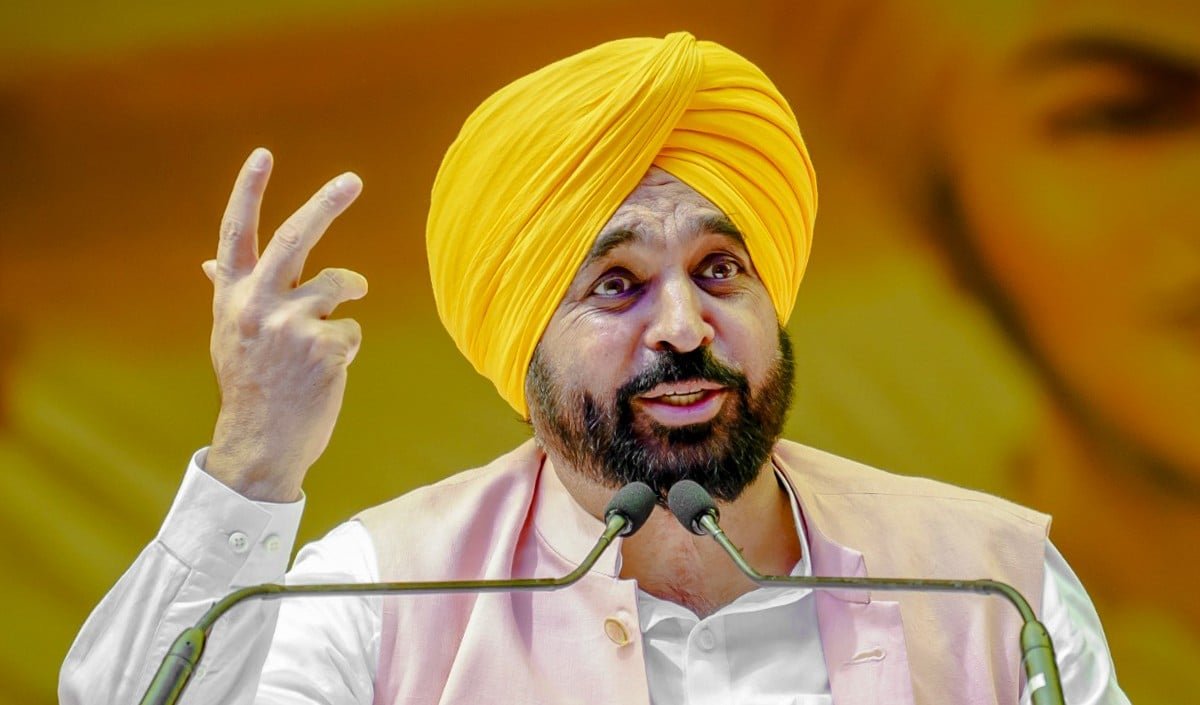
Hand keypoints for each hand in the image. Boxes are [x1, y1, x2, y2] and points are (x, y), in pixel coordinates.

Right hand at [200, 148, 366, 500]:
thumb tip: (207, 261)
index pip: (236, 233)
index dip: (248, 192)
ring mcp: (290, 325)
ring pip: (339, 285)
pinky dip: (346, 347)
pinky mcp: (324, 348)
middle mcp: (257, 304)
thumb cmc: (251, 386)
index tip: (262, 155)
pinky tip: (325, 372)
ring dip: (349, 293)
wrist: (261, 444)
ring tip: (334, 325)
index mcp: (232, 296)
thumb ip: (229, 292)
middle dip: (326, 203)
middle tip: (352, 179)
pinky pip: (352, 329)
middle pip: (297, 238)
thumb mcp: (229, 334)